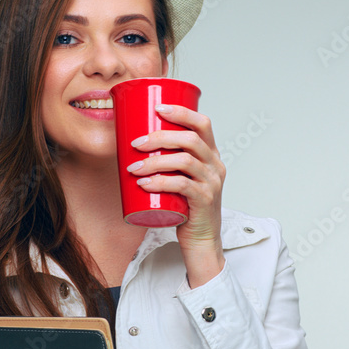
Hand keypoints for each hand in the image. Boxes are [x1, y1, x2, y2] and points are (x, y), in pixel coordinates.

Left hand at [126, 103, 226, 286]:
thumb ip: (167, 161)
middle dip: (159, 137)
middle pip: (190, 140)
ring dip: (154, 161)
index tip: (158, 108)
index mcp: (211, 155)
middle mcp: (215, 165)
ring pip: (184, 161)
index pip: (203, 124)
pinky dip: (160, 182)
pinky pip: (182, 186)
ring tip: (133, 167)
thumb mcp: (181, 178)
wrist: (201, 240)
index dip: (181, 112)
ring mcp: (212, 183)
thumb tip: (133, 144)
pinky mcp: (204, 201)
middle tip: (135, 144)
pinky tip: (144, 183)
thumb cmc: (186, 207)